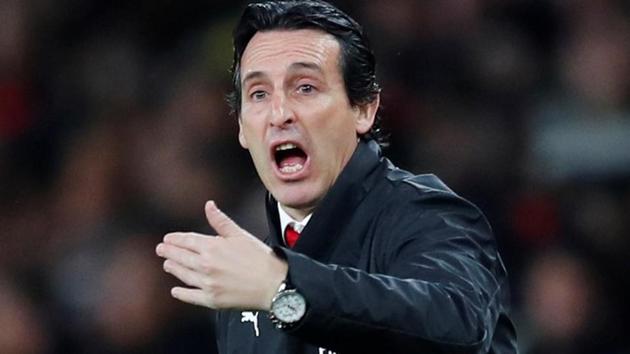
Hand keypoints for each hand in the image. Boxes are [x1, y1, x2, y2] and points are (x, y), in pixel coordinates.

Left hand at [156, 201, 287, 309]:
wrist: (273, 284)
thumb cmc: (260, 258)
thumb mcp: (240, 235)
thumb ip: (221, 221)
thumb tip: (208, 205)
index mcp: (212, 247)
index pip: (187, 240)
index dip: (175, 239)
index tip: (168, 238)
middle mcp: (205, 265)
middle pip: (181, 257)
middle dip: (169, 252)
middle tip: (161, 250)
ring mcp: (207, 283)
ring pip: (183, 275)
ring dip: (173, 268)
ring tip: (167, 265)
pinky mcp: (212, 299)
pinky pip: (191, 296)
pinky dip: (181, 293)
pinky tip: (175, 291)